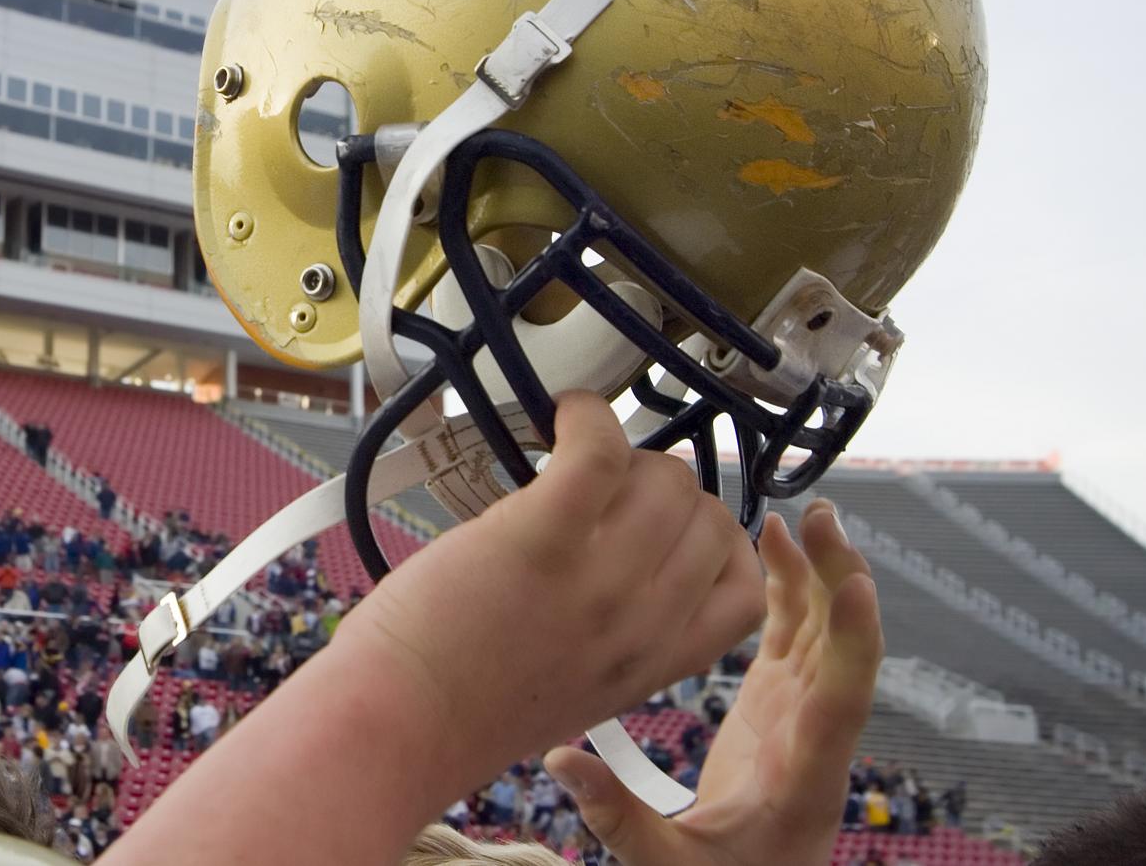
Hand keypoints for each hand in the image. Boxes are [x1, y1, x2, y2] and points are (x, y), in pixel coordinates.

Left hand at [340, 391, 766, 784]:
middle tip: (608, 485)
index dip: (716, 542)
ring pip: (662, 479)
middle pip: (706, 517)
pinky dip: (586, 420)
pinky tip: (562, 417)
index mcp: (655, 665)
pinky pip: (597, 452)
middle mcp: (643, 624)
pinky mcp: (541, 538)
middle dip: (663, 488)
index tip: (675, 525)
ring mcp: (599, 581)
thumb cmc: (460, 709)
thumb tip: (612, 565)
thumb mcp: (574, 688)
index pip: (745, 590)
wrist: (399, 727)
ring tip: (577, 454)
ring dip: (626, 451)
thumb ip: (611, 637)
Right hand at [544, 499, 882, 865]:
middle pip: (844, 651)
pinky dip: (792, 589)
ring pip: (825, 634)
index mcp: (803, 776)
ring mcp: (801, 715)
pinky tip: (773, 543)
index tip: (857, 587)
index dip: (851, 644)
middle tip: (823, 521)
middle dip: (841, 582)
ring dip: (822, 574)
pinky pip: (795, 636)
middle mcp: (816, 737)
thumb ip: (618, 818)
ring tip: (807, 516)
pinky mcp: (781, 704)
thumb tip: (560, 760)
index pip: (840, 702)